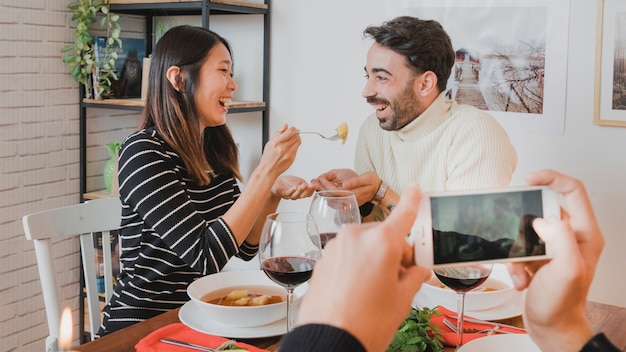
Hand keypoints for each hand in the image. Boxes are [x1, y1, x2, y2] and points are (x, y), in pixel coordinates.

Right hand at [257, 124, 300, 178]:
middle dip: (295, 133)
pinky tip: (291, 147)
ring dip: (297, 139)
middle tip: (293, 134)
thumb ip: (278, 133)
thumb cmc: (268, 157)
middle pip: (296, 136)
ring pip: (298, 141)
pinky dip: (296, 145)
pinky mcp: (292, 158)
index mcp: (276, 142)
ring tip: (292, 140)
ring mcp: (288, 153)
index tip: (292, 129)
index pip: (290, 131)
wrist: (268, 170)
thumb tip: (285, 126)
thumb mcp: (270, 143)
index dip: (293, 129)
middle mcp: (282, 148)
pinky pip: (297, 148)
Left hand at [271, 175, 315, 199]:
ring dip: (300, 191)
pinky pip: (288, 193)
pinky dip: (292, 191)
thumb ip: (305, 183)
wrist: (276, 182)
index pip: (308, 194)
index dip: (312, 190)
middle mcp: (296, 196)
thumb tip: (312, 185)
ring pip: (296, 195)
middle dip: (308, 190)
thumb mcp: (299, 181)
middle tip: (311, 186)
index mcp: (301, 193)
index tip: (315, 185)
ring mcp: (289, 195)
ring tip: (304, 186)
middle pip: (303, 196)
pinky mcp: (283, 193)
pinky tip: (295, 187)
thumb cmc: (287, 182)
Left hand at [297, 183, 430, 351]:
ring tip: (374, 291)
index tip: (414, 188)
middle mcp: (356, 237)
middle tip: (398, 280)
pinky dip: (355, 267)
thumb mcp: (402, 300)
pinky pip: (346, 255)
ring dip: (373, 260)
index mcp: (382, 242)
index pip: (403, 214)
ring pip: (364, 246)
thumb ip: (413, 277)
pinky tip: (356, 291)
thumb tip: (417, 271)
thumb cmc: (365, 323)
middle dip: (394, 253)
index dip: (411, 200)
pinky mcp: (323, 260)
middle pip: (384, 236)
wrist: (329, 341)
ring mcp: (336, 247)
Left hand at [312, 169, 380, 204]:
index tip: (318, 177)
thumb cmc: (372, 182)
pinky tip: (322, 189)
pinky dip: (327, 194)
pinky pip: (334, 200)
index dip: (325, 184)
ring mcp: (347, 203)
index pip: (334, 190)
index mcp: (352, 194)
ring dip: (322, 192)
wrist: (378, 190)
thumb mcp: (365, 179)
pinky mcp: (346, 203)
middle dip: (320, 188)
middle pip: (330, 196)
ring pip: (331, 199)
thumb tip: (344, 185)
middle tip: (312, 181)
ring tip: (315, 184)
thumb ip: (354, 182)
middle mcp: (348, 200)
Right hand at [507, 169, 600, 350]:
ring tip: (522, 266)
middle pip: (545, 207)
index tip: (529, 179)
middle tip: (515, 229)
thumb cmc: (561, 305)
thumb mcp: (565, 269)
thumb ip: (559, 238)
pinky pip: (520, 246)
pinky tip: (521, 277)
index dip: (551, 178)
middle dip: (524, 222)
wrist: (551, 328)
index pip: (572, 190)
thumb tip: (542, 219)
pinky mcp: (540, 257)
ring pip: (527, 229)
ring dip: (517, 247)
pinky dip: (515, 262)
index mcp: (586, 234)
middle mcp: (573, 237)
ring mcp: (555, 247)